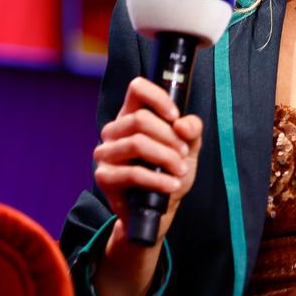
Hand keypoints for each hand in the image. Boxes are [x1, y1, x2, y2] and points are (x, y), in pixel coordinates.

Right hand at [94, 77, 203, 241]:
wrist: (160, 207)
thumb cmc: (169, 170)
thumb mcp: (188, 146)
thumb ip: (191, 130)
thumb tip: (183, 125)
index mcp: (132, 114)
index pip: (136, 88)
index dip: (157, 98)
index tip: (175, 117)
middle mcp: (114, 130)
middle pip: (140, 119)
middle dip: (169, 137)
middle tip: (184, 153)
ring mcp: (106, 152)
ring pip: (137, 143)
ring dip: (165, 157)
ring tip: (181, 170)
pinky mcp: (104, 176)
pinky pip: (132, 173)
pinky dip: (157, 179)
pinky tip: (171, 185)